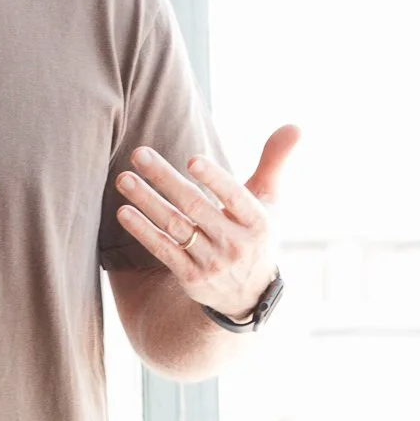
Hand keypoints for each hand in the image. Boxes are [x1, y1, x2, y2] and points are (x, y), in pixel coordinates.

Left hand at [113, 125, 299, 318]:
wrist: (247, 294)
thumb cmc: (254, 234)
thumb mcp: (270, 201)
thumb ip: (274, 162)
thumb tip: (295, 126)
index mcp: (258, 222)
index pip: (235, 197)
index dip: (215, 179)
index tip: (192, 160)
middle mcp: (236, 244)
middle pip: (196, 207)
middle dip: (165, 179)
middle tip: (139, 154)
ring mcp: (213, 263)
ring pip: (175, 227)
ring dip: (147, 201)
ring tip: (124, 178)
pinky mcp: (192, 279)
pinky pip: (164, 251)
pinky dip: (143, 232)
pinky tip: (125, 212)